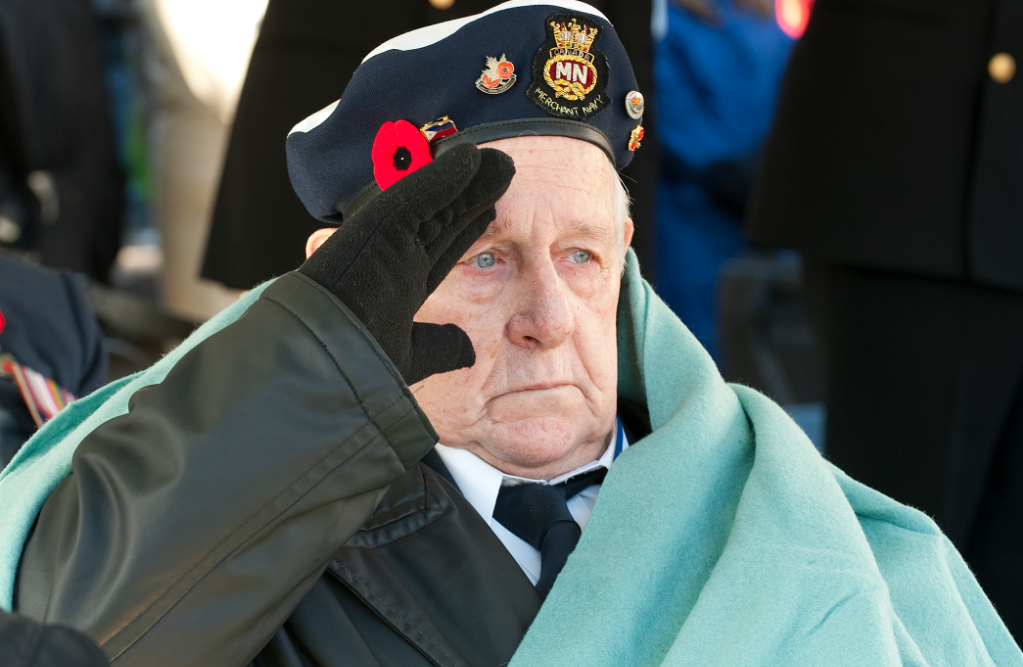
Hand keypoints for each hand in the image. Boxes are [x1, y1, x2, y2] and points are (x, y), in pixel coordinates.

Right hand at [298, 143, 514, 384]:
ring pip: (434, 199)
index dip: (466, 225)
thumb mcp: (414, 354)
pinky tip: (469, 158)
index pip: (441, 245)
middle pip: (442, 215)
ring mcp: (386, 238)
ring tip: (499, 160)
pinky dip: (442, 175)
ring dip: (466, 178)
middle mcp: (394, 254)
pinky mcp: (379, 224)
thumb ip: (441, 347)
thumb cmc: (362, 362)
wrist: (331, 362)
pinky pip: (416, 194)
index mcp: (399, 282)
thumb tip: (469, 350)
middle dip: (472, 194)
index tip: (489, 208)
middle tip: (502, 169)